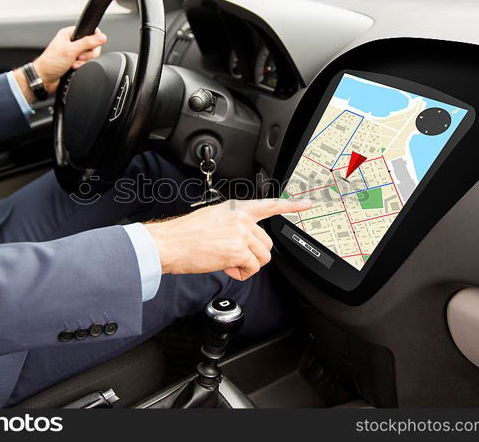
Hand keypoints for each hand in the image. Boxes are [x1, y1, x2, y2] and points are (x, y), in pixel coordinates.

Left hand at [13, 26, 107, 102]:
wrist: (44, 78)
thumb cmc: (50, 63)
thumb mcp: (70, 50)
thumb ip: (87, 43)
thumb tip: (102, 37)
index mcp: (69, 34)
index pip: (89, 31)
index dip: (94, 39)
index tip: (92, 46)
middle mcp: (72, 42)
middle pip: (92, 45)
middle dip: (87, 54)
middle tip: (78, 57)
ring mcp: (74, 53)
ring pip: (90, 56)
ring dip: (83, 62)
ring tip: (73, 63)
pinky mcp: (75, 62)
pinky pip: (86, 63)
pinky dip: (81, 66)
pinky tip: (73, 67)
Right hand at [145, 199, 311, 280]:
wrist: (171, 243)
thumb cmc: (185, 234)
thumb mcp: (212, 218)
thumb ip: (233, 224)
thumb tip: (243, 241)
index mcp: (236, 209)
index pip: (270, 204)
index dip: (291, 204)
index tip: (307, 204)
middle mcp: (242, 219)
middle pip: (267, 243)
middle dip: (254, 255)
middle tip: (234, 258)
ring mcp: (241, 234)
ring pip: (262, 258)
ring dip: (248, 265)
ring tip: (228, 263)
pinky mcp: (238, 251)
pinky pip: (252, 268)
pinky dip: (242, 273)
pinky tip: (227, 268)